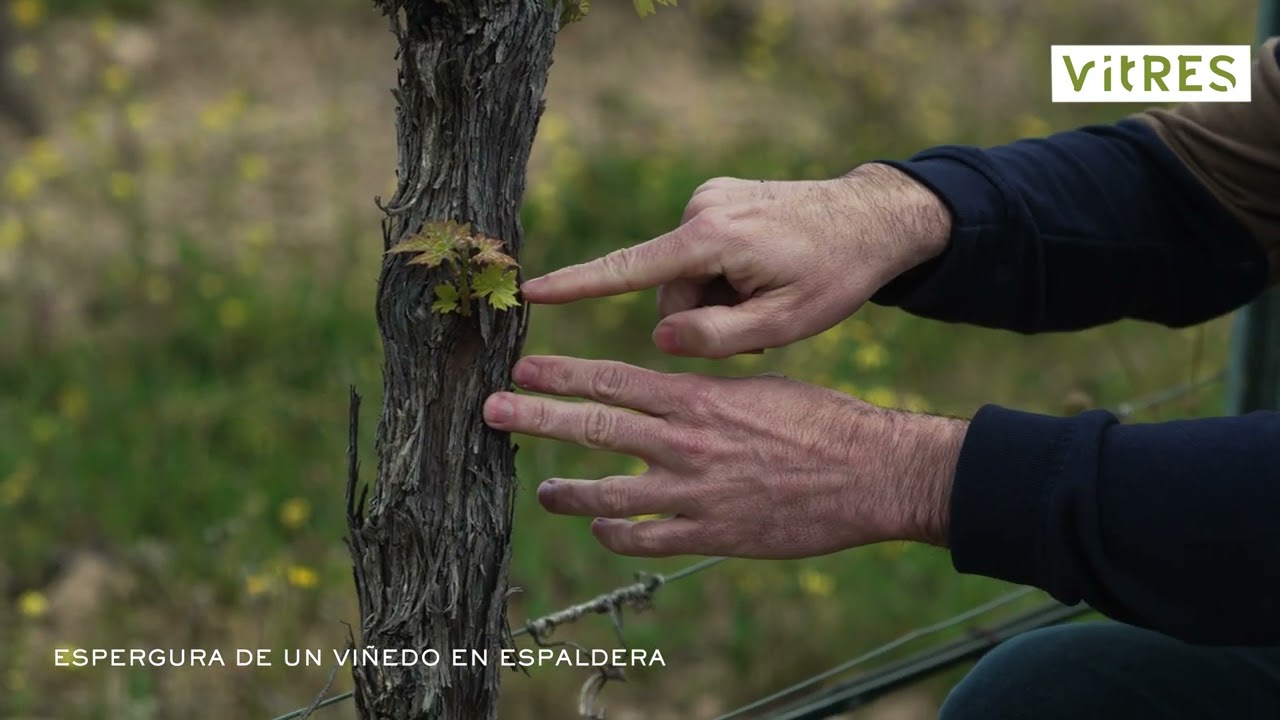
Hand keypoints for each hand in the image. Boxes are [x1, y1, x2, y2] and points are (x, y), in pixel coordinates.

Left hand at [483, 355, 965, 557]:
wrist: (871, 473)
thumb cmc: (822, 422)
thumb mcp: (759, 388)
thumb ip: (705, 395)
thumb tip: (666, 397)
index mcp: (699, 398)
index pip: (614, 381)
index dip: (563, 374)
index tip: (523, 367)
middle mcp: (687, 443)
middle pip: (596, 428)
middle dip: (538, 418)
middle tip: (493, 410)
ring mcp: (696, 494)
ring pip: (610, 494)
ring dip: (568, 491)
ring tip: (542, 490)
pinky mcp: (712, 535)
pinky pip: (648, 540)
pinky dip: (618, 536)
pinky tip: (602, 531)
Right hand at [520, 164, 950, 357]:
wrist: (876, 218)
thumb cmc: (836, 275)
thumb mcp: (785, 324)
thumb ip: (716, 339)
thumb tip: (661, 337)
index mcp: (712, 239)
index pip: (629, 270)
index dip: (577, 285)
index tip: (528, 290)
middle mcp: (700, 209)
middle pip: (668, 291)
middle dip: (703, 317)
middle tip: (759, 325)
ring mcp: (708, 199)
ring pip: (685, 276)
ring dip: (717, 299)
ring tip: (767, 298)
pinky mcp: (718, 198)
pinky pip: (701, 254)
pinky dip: (724, 275)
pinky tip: (764, 274)